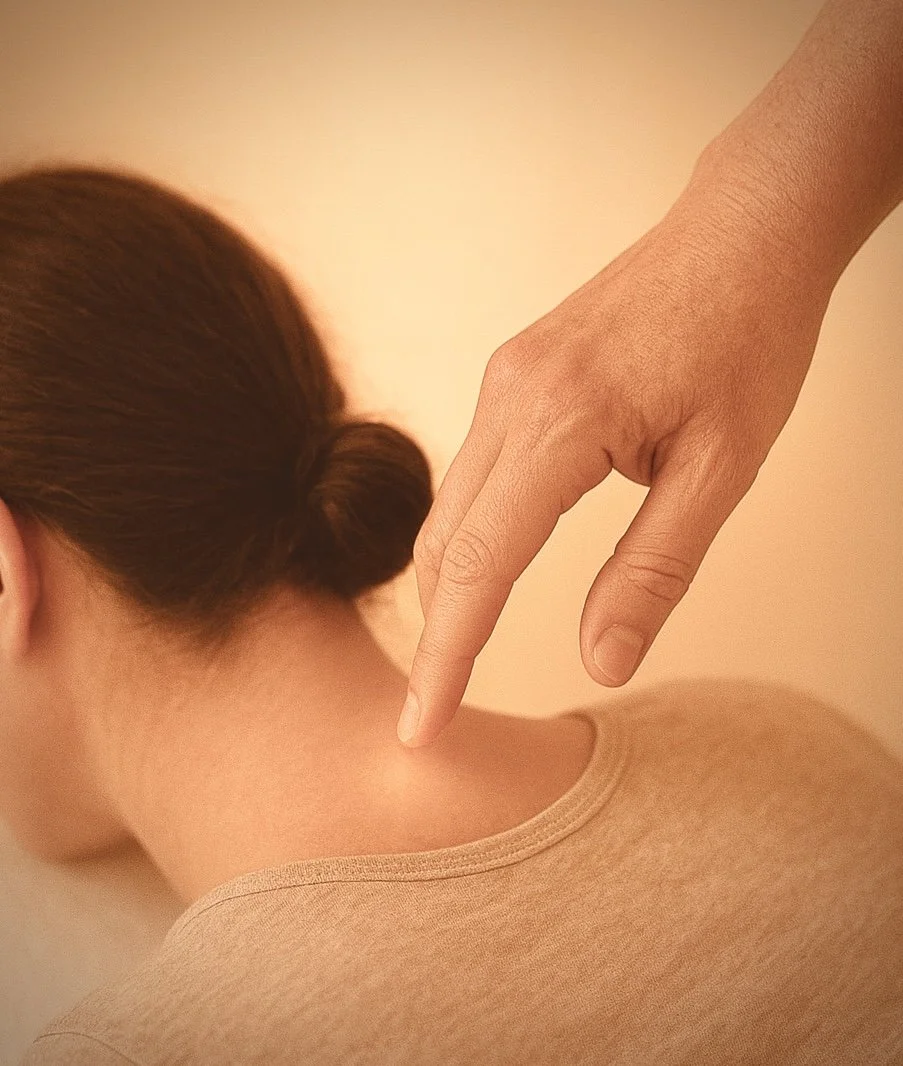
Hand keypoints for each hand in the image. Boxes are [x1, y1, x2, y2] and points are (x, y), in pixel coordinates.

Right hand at [397, 184, 832, 746]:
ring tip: (459, 656)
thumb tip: (601, 664)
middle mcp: (509, 398)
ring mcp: (502, 380)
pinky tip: (489, 569)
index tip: (420, 729)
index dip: (446, 658)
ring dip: (449, 587)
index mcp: (560, 421)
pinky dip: (468, 535)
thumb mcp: (722, 468)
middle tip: (436, 713)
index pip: (477, 566)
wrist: (743, 232)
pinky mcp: (511, 375)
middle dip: (436, 635)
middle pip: (441, 544)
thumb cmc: (748, 342)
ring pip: (446, 509)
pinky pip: (470, 471)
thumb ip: (654, 570)